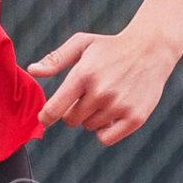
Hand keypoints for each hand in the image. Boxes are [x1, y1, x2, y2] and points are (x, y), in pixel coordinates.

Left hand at [28, 27, 177, 145]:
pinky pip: (106, 139)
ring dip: (92, 117)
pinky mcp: (135, 117)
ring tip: (105, 98)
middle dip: (73, 111)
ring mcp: (119, 106)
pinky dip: (104, 132)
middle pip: (71, 120)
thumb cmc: (111, 47)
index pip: (55, 108)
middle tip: (86, 96)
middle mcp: (101, 92)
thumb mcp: (82, 44)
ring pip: (89, 127)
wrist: (151, 49)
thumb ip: (55, 59)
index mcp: (84, 74)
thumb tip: (32, 71)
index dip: (46, 117)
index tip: (45, 118)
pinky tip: (110, 116)